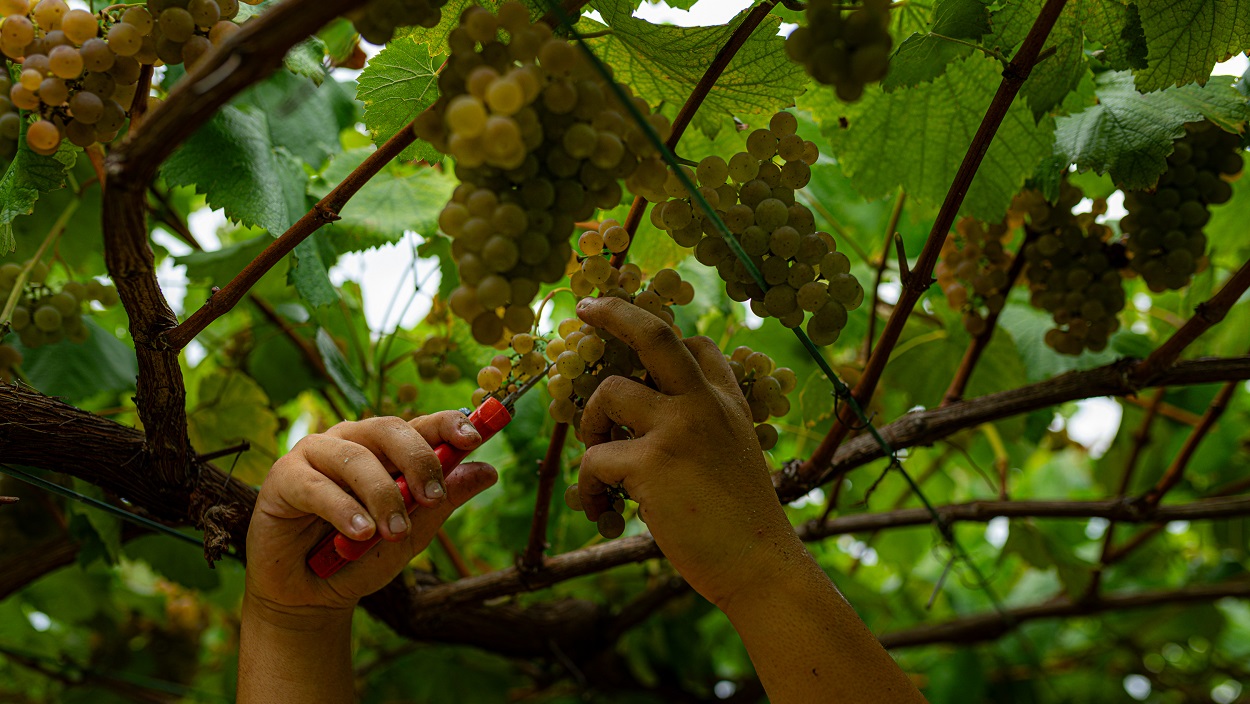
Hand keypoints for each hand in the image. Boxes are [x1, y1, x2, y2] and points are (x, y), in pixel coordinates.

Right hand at [244, 412, 496, 616]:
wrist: (309, 597)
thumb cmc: (360, 558)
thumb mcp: (412, 533)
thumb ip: (443, 501)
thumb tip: (488, 471)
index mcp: (384, 449)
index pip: (420, 424)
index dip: (448, 423)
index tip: (473, 439)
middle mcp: (350, 441)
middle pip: (388, 429)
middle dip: (417, 460)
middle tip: (431, 498)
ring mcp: (314, 454)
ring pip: (356, 458)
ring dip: (382, 496)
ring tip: (395, 533)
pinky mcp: (283, 477)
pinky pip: (317, 486)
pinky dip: (343, 510)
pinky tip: (359, 534)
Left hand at [574, 296, 800, 608]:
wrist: (761, 563)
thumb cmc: (743, 521)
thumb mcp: (737, 453)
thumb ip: (707, 424)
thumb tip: (652, 411)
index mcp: (726, 400)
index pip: (692, 345)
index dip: (657, 335)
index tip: (628, 326)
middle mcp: (703, 403)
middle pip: (654, 335)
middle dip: (614, 312)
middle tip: (586, 307)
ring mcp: (677, 428)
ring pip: (607, 395)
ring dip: (589, 426)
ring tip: (598, 463)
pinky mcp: (650, 463)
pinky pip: (594, 458)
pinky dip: (589, 487)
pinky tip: (603, 510)